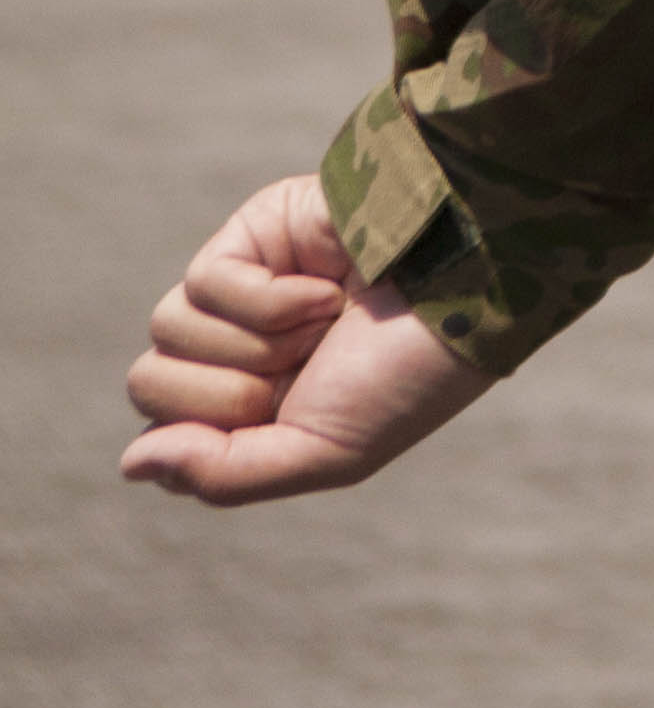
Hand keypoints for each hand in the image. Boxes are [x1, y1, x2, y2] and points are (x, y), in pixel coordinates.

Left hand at [120, 175, 487, 508]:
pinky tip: (325, 290)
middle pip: (149, 382)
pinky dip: (268, 299)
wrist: (467, 282)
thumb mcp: (325, 453)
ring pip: (167, 330)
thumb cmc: (409, 373)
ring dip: (257, 341)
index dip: (212, 436)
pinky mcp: (251, 233)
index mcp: (255, 407)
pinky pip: (203, 282)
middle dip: (229, 389)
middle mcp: (240, 347)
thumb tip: (131, 462)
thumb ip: (224, 474)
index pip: (163, 433)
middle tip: (305, 368)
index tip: (282, 418)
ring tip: (325, 323)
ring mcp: (242, 287)